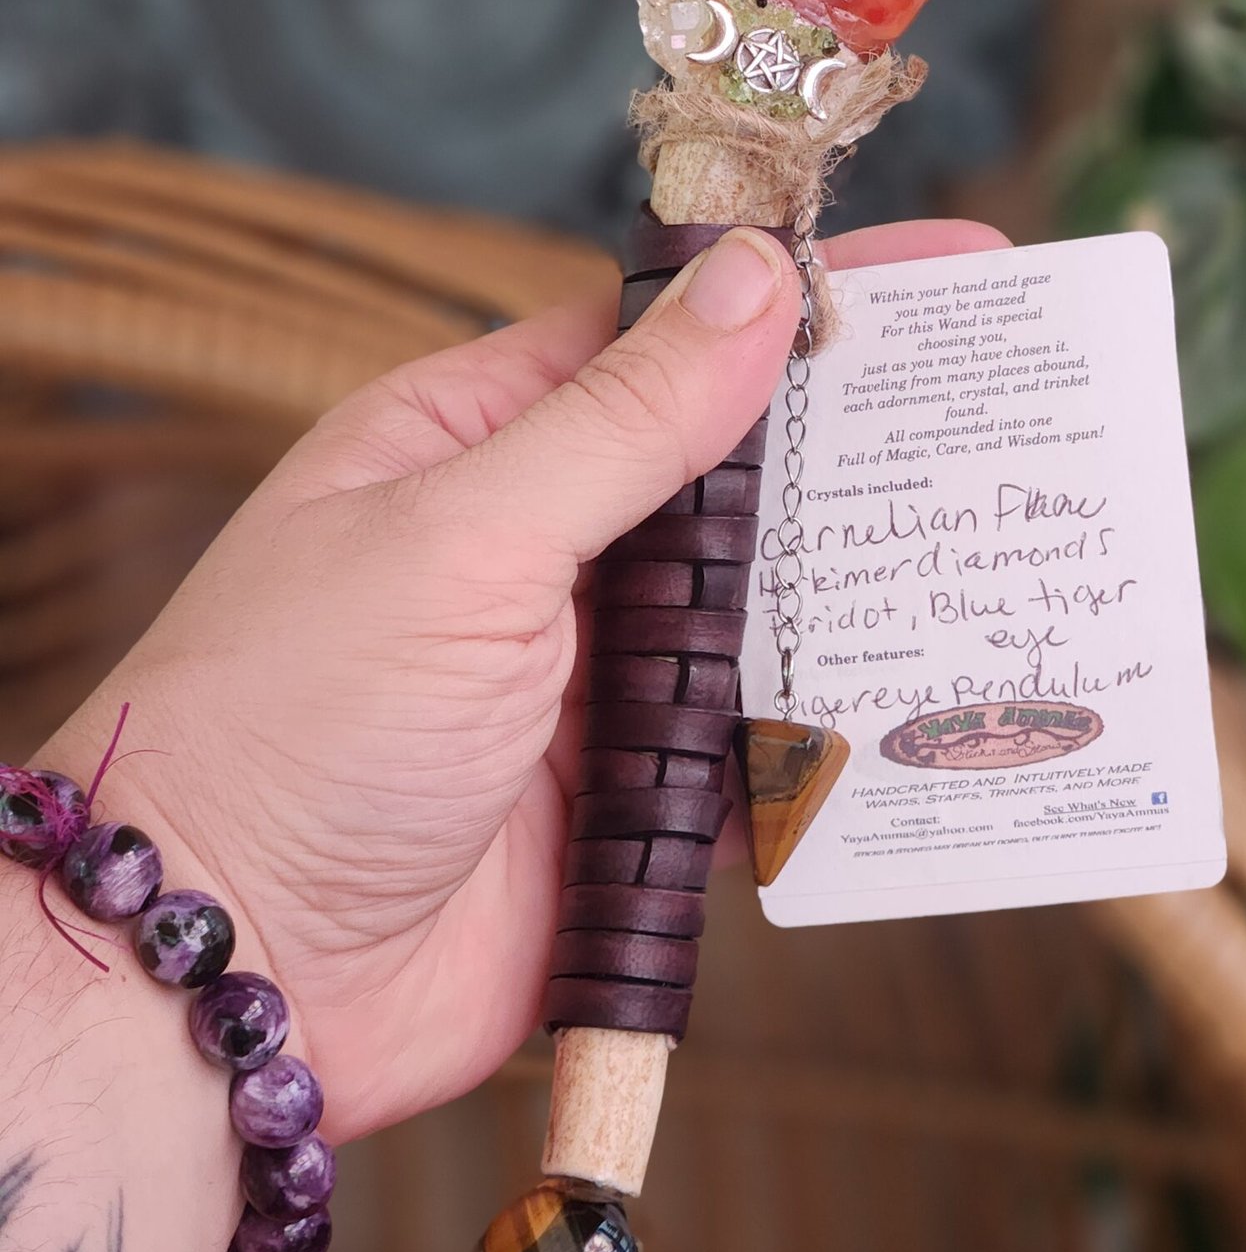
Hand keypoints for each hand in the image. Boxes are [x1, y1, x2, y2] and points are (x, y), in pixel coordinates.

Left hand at [38, 219, 1005, 1142]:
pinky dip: (827, 737)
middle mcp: (537, 551)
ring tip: (999, 546)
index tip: (939, 275)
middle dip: (856, 447)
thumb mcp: (464, 537)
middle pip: (730, 474)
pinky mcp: (621, 803)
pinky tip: (925, 703)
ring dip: (857, 591)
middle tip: (1008, 411)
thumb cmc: (298, 722)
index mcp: (474, 444)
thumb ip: (624, 421)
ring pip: (756, 614)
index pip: (662, 338)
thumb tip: (757, 282)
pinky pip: (752, 752)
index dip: (796, 303)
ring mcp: (582, 680)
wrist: (231, 976)